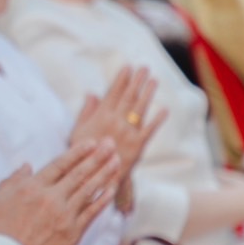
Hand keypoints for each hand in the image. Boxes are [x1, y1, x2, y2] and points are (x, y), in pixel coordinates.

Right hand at [0, 140, 120, 244]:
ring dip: (104, 173)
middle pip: (79, 173)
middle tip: (111, 144)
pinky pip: (92, 212)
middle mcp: (51, 198)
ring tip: (116, 161)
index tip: (92, 142)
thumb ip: (13, 179)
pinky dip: (103, 199)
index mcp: (33, 187)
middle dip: (97, 157)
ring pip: (89, 189)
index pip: (60, 165)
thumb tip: (27, 165)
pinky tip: (112, 188)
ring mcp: (64, 215)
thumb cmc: (2, 230)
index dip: (78, 152)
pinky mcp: (73, 232)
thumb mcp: (0, 199)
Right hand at [68, 66, 167, 189]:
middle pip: (129, 97)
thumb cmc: (84, 154)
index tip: (128, 67)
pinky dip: (158, 119)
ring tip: (154, 81)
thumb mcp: (79, 132)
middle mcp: (116, 122)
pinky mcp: (138, 145)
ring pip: (140, 108)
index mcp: (101, 117)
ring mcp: (128, 133)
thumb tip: (92, 94)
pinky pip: (150, 129)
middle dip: (137, 81)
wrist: (96, 177)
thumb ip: (87, 112)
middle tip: (144, 68)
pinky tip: (164, 110)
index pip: (114, 93)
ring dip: (148, 93)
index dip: (121, 79)